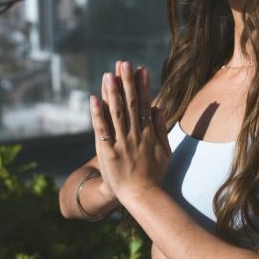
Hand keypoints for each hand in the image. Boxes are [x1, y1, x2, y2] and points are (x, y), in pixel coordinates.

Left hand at [89, 60, 171, 202]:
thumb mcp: (164, 151)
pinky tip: (94, 99)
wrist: (142, 196)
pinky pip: (102, 129)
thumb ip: (161, 129)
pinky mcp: (108, 151)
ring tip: (108, 74)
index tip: (140, 69)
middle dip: (127, 82)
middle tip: (123, 63)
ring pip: (116, 113)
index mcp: (148, 133)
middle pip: (131, 103)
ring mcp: (121, 142)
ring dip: (112, 92)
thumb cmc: (154, 175)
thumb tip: (158, 108)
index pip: (145, 104)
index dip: (143, 86)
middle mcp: (135, 134)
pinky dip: (98, 114)